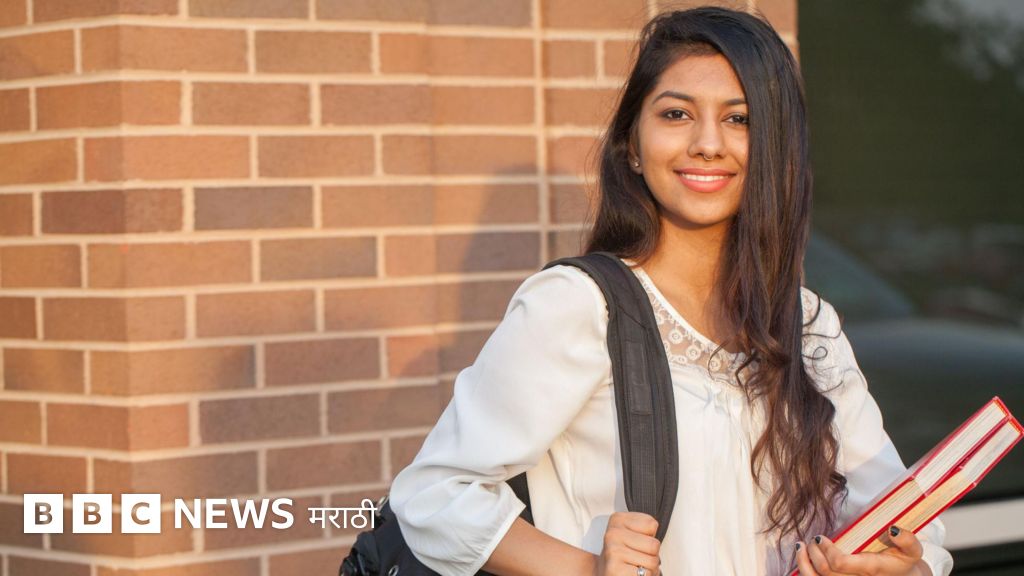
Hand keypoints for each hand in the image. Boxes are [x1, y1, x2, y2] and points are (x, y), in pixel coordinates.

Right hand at [595, 512, 661, 575]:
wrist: (607, 572)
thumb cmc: (624, 555)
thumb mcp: (634, 534)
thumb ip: (647, 530)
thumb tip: (655, 544)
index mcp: (618, 520)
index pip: (652, 525)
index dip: (650, 537)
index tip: (638, 542)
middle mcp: (613, 533)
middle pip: (654, 545)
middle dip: (652, 555)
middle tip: (639, 557)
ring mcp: (613, 550)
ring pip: (652, 562)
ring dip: (649, 568)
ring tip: (636, 566)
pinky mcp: (615, 569)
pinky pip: (646, 574)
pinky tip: (632, 573)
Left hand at [794, 525, 929, 575]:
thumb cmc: (903, 563)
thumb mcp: (912, 552)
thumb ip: (907, 541)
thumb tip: (893, 529)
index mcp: (870, 570)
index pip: (840, 563)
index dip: (826, 550)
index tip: (821, 537)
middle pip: (824, 573)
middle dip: (813, 553)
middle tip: (813, 539)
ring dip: (803, 564)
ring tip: (801, 548)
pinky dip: (805, 572)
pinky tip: (803, 560)